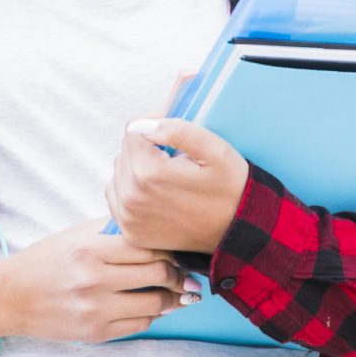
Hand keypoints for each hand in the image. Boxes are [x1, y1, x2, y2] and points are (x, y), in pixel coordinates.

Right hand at [0, 224, 194, 344]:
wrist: (11, 297)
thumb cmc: (46, 261)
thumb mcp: (76, 236)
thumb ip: (114, 230)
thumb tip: (156, 228)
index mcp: (90, 249)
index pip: (149, 245)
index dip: (172, 249)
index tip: (179, 252)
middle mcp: (93, 279)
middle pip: (159, 273)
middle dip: (180, 275)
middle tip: (188, 276)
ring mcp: (95, 309)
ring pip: (156, 303)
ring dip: (173, 298)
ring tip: (179, 294)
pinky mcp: (95, 333)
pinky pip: (140, 324)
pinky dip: (152, 315)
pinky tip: (153, 307)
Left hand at [106, 118, 249, 256]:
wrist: (237, 231)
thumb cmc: (230, 187)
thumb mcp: (216, 150)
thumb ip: (177, 130)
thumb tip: (140, 125)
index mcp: (148, 172)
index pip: (133, 130)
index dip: (156, 124)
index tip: (176, 137)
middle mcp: (131, 197)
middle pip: (125, 151)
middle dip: (147, 148)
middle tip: (176, 158)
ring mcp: (129, 218)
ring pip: (119, 173)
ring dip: (138, 168)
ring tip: (168, 175)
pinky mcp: (131, 232)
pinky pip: (117, 197)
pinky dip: (132, 190)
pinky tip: (156, 192)